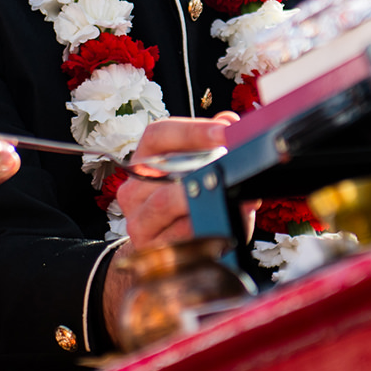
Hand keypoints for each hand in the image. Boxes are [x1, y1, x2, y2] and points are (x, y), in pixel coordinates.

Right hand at [102, 113, 234, 335]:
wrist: (180, 246)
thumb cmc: (194, 201)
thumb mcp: (205, 169)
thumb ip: (215, 143)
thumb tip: (229, 124)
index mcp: (146, 158)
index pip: (159, 134)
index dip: (193, 130)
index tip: (226, 132)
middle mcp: (135, 187)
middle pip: (163, 167)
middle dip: (204, 165)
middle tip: (235, 165)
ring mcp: (138, 218)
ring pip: (165, 201)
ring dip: (203, 197)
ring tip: (234, 195)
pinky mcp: (148, 245)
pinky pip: (176, 233)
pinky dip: (204, 226)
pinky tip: (225, 221)